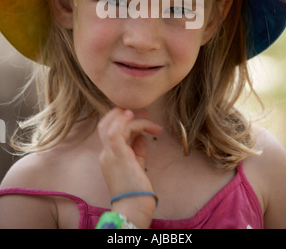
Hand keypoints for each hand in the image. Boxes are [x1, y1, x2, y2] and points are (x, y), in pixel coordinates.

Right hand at [97, 107, 161, 227]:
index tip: (142, 116)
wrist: (134, 207)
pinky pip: (115, 132)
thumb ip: (138, 150)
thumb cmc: (137, 191)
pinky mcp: (118, 155)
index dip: (124, 120)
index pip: (111, 130)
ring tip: (146, 115)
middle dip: (122, 113)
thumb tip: (142, 136)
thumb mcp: (137, 165)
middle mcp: (106, 153)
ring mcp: (110, 154)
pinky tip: (132, 115)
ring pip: (112, 125)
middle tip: (143, 111)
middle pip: (106, 124)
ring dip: (129, 117)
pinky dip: (122, 121)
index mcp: (109, 156)